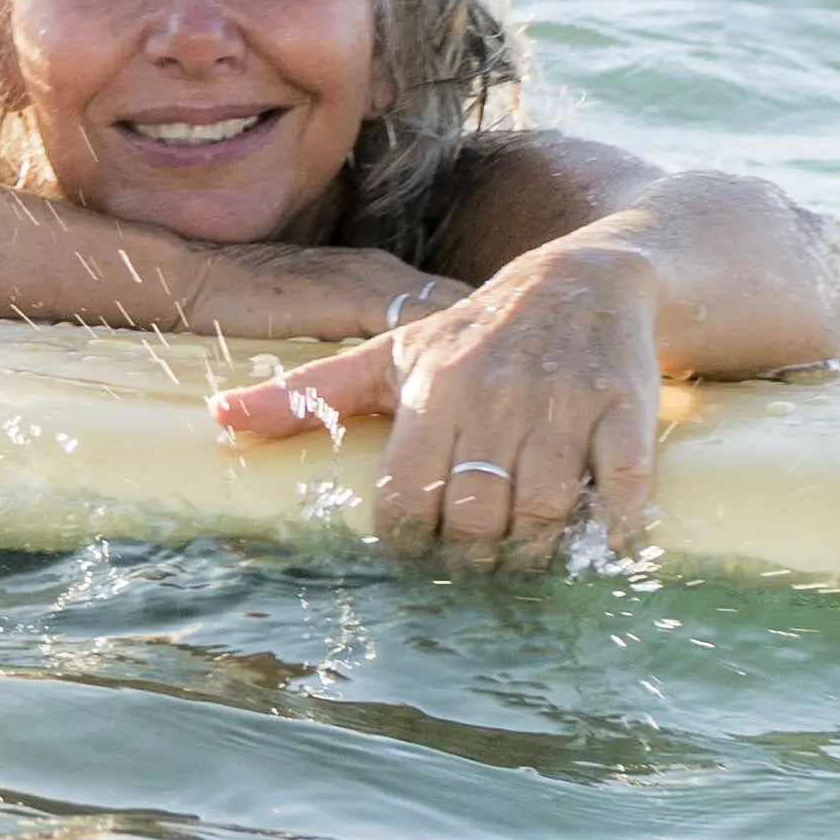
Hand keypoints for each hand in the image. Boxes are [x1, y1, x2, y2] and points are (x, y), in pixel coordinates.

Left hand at [210, 237, 662, 569]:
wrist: (589, 278)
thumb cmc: (476, 331)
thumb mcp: (391, 353)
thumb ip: (308, 393)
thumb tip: (214, 421)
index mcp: (434, 384)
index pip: (408, 498)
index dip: (410, 540)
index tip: (422, 547)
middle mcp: (497, 392)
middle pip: (475, 518)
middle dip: (472, 558)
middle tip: (477, 561)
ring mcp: (565, 402)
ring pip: (542, 515)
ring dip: (533, 555)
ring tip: (524, 555)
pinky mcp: (625, 409)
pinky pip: (620, 494)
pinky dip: (610, 532)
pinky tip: (598, 540)